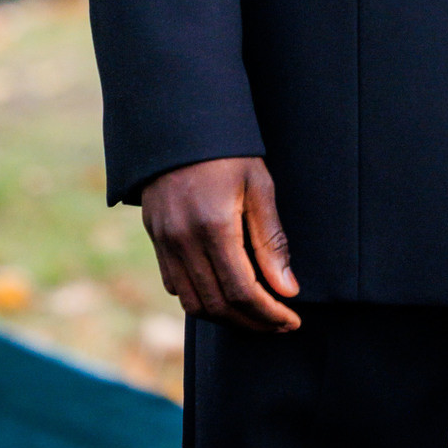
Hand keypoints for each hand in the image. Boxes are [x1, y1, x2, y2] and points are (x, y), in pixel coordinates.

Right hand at [141, 156, 300, 332]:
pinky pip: (175, 286)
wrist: (180, 124)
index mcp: (214, 226)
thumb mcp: (259, 186)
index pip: (242, 291)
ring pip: (194, 303)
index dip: (269, 313)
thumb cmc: (228, 151)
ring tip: (255, 314)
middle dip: (252, 322)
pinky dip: (201, 300)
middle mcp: (184, 240)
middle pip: (218, 306)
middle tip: (279, 323)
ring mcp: (165, 242)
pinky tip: (224, 293)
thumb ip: (271, 241)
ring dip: (227, 317)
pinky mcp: (155, 239)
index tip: (291, 320)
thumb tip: (287, 289)